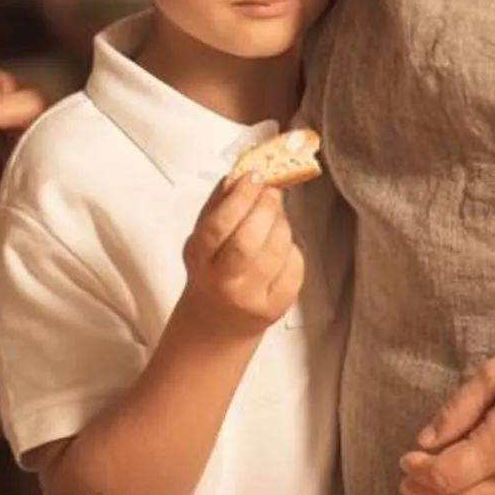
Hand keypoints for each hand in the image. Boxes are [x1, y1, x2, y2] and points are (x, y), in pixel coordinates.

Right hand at [173, 172, 302, 341]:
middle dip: (266, 208)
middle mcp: (224, 282)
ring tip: (276, 217)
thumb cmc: (211, 271)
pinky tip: (282, 247)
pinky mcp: (276, 308)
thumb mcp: (203, 240)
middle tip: (272, 192)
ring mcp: (252, 298)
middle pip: (248, 241)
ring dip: (282, 224)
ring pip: (276, 252)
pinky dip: (293, 249)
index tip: (254, 177)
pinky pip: (294, 268)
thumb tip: (241, 170)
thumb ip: (219, 205)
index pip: (218, 227)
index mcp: (200, 259)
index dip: (239, 198)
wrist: (217, 324)